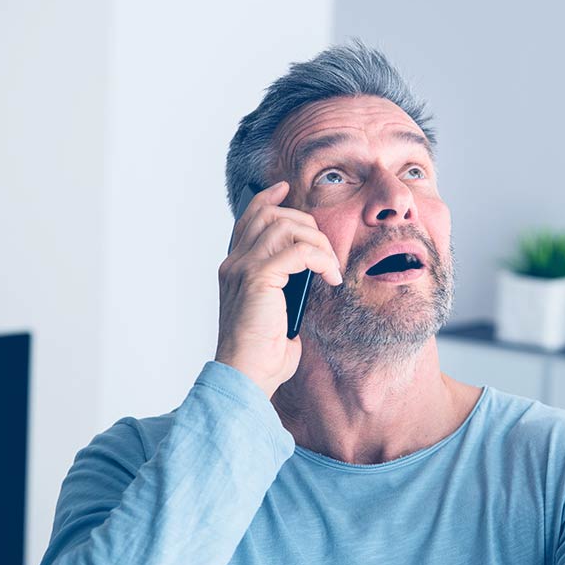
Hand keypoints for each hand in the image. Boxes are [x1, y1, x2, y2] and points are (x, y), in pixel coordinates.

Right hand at [214, 181, 342, 398]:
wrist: (248, 374)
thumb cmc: (264, 352)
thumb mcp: (276, 311)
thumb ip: (284, 286)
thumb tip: (310, 271)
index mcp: (235, 268)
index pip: (249, 219)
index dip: (269, 199)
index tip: (288, 189)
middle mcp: (234, 263)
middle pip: (271, 215)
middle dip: (307, 225)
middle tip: (327, 252)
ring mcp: (243, 269)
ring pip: (285, 227)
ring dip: (318, 242)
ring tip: (330, 268)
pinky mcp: (258, 279)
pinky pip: (297, 251)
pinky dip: (320, 259)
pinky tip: (330, 277)